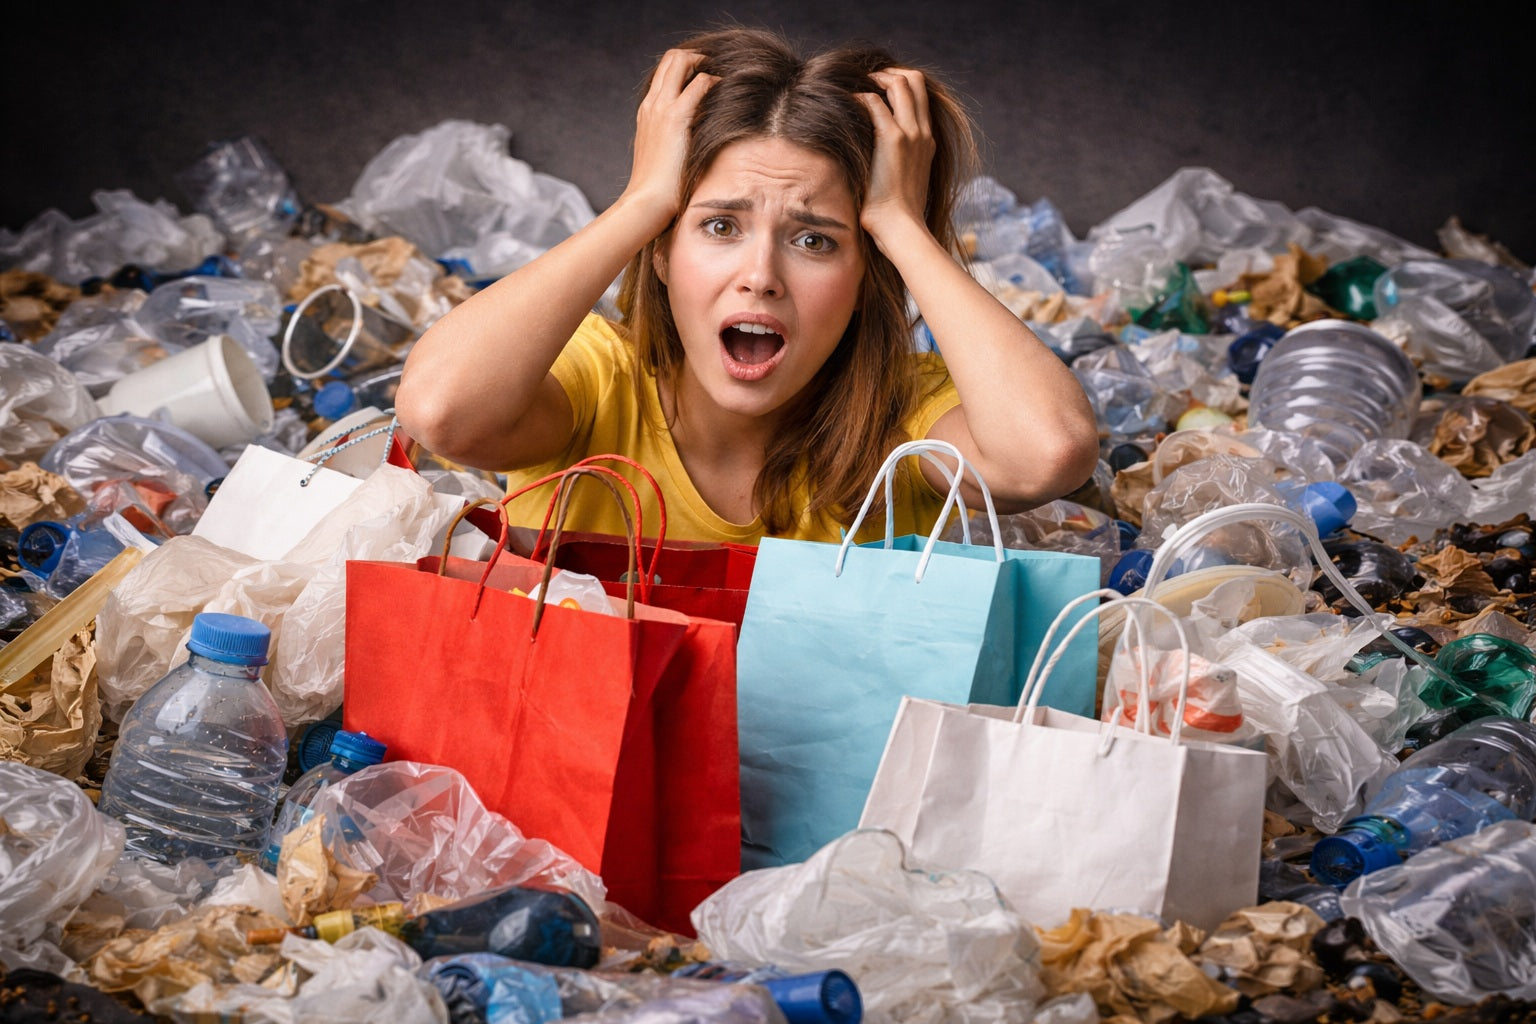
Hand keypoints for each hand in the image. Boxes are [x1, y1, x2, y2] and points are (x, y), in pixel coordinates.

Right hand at [624, 49, 716, 222]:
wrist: (646, 202)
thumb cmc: (657, 189)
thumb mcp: (663, 157)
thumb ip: (674, 143)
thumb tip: (692, 145)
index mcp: (647, 112)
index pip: (664, 73)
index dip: (686, 67)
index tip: (706, 76)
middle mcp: (652, 104)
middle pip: (671, 58)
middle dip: (697, 57)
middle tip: (717, 69)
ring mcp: (662, 108)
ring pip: (680, 60)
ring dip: (705, 63)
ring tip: (723, 76)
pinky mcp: (676, 117)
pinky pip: (698, 84)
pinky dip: (714, 81)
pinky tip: (727, 92)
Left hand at [857, 68, 936, 241]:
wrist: (900, 226)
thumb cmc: (897, 211)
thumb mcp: (905, 180)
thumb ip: (899, 162)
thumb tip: (881, 161)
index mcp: (928, 141)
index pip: (921, 96)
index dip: (901, 83)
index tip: (880, 88)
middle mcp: (923, 132)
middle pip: (916, 80)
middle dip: (890, 72)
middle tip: (869, 79)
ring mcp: (910, 134)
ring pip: (900, 83)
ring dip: (877, 78)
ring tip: (859, 85)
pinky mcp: (892, 140)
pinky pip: (874, 102)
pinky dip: (859, 97)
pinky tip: (847, 104)